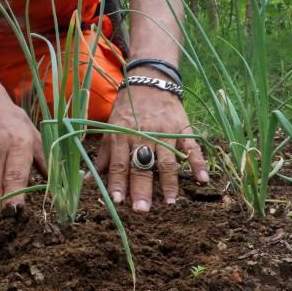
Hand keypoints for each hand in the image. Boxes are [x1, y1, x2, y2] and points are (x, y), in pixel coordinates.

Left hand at [96, 83, 208, 211]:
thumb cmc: (127, 107)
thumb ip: (104, 155)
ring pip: (167, 160)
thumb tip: (89, 179)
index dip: (118, 183)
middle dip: (141, 189)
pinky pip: (191, 148)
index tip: (118, 202)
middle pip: (142, 166)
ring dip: (169, 182)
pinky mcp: (182, 129)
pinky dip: (198, 164)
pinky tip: (202, 180)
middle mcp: (142, 135)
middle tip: (142, 210)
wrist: (150, 80)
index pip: (119, 164)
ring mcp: (164, 132)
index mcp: (122, 135)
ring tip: (170, 202)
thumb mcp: (110, 127)